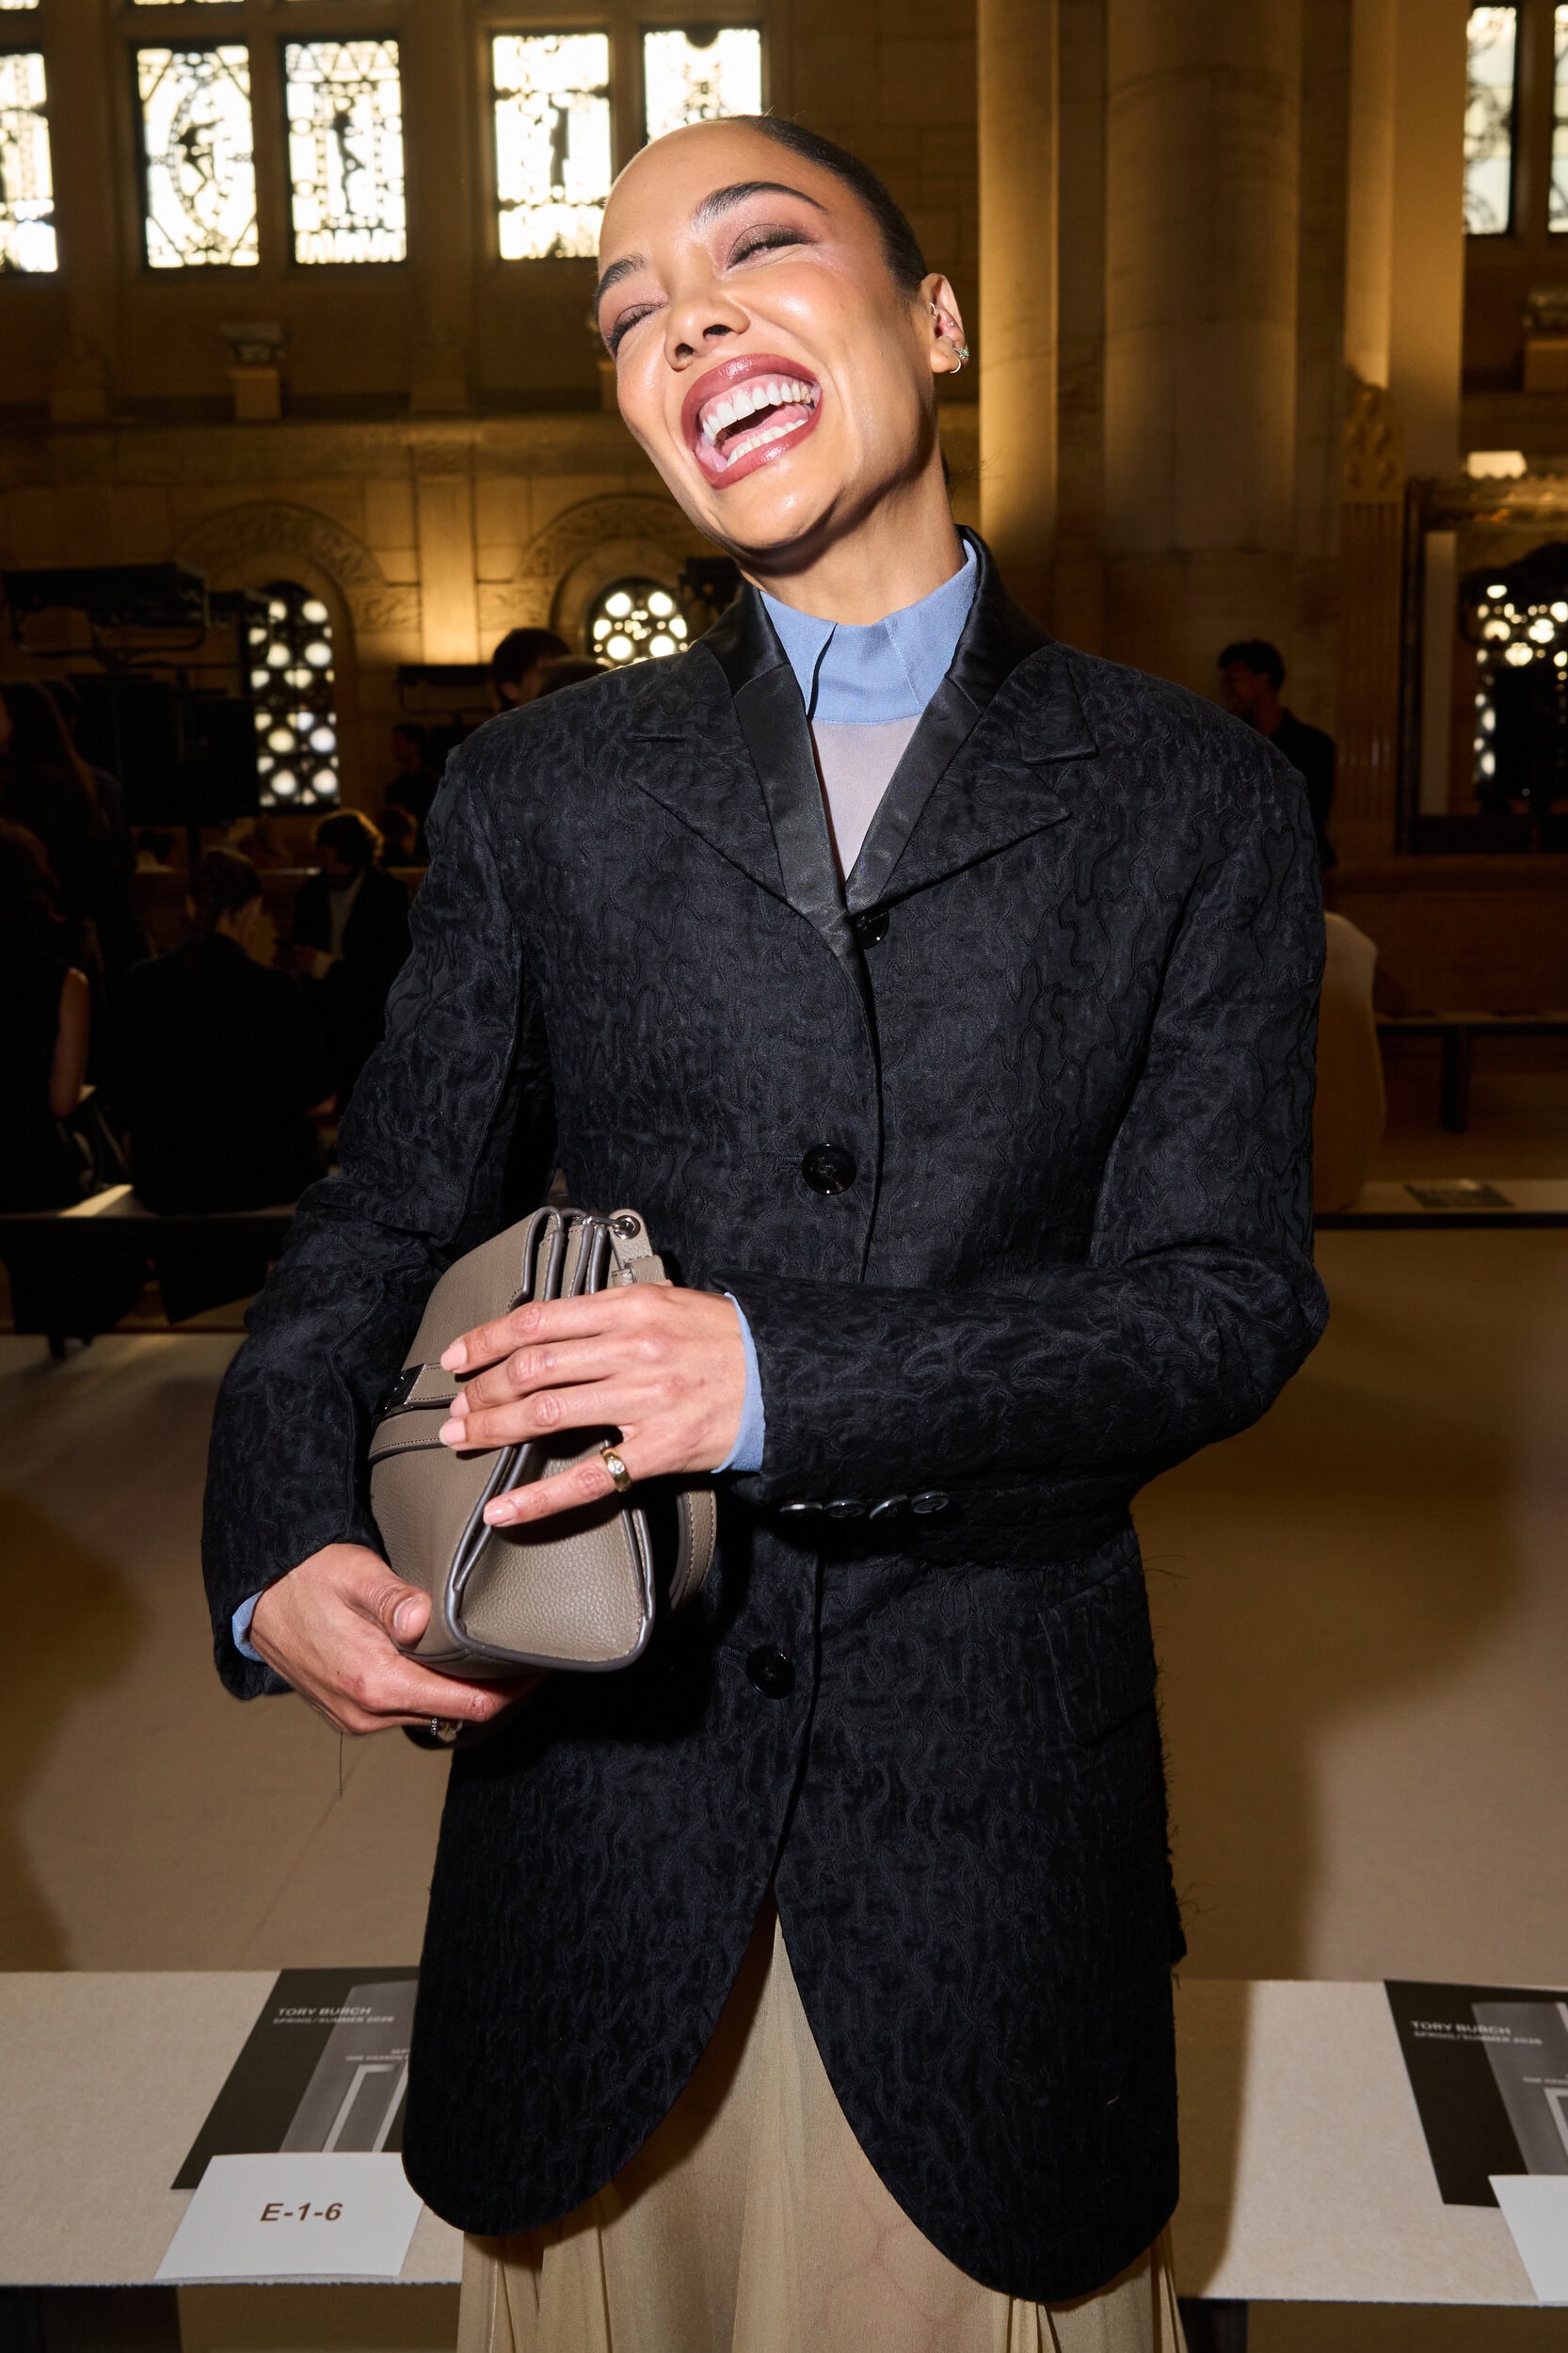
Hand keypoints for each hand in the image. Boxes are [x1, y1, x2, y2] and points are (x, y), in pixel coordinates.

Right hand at [248, 1541, 538, 1735]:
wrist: (255, 1599)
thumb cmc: (307, 1578)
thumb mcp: (355, 1574)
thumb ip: (393, 1598)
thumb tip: (421, 1618)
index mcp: (376, 1682)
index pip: (469, 1704)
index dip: (512, 1690)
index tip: (538, 1667)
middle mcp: (367, 1712)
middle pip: (456, 1714)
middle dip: (494, 1690)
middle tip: (525, 1657)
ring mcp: (356, 1719)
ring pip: (431, 1715)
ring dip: (462, 1694)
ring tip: (493, 1660)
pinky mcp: (349, 1714)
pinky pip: (405, 1712)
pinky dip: (432, 1695)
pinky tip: (446, 1667)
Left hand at [437, 1285, 744, 1528]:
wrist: (784, 1377)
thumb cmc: (722, 1341)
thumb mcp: (665, 1302)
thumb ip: (607, 1313)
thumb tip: (543, 1329)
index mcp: (630, 1307)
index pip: (538, 1320)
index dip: (486, 1339)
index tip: (458, 1358)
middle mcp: (633, 1349)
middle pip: (531, 1367)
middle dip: (481, 1389)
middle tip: (455, 1407)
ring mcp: (645, 1400)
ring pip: (546, 1414)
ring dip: (492, 1428)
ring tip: (463, 1437)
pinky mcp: (659, 1449)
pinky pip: (586, 1478)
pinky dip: (536, 1497)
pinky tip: (503, 1509)